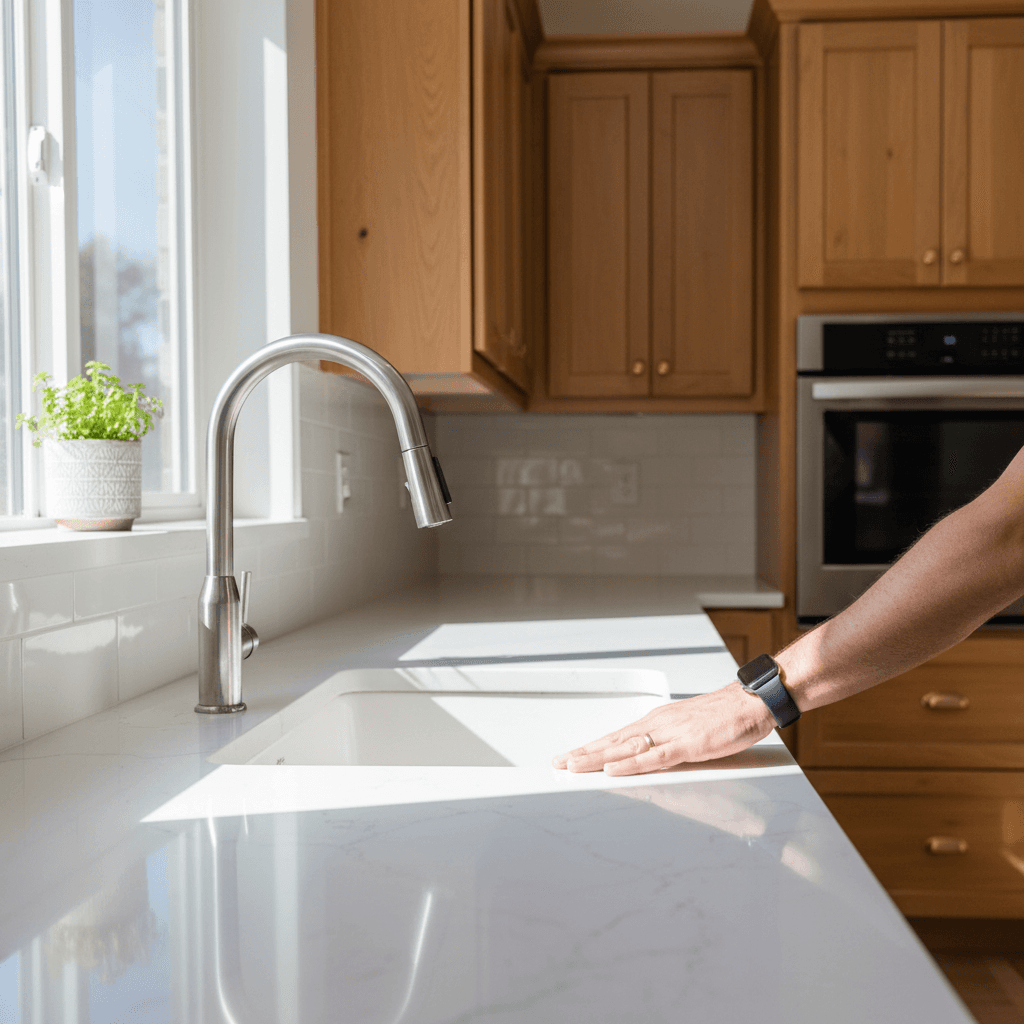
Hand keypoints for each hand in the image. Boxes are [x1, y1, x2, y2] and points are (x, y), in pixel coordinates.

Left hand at [551, 681, 776, 775]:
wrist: (750, 702)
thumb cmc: (723, 715)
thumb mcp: (687, 728)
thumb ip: (667, 741)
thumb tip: (647, 753)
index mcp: (657, 721)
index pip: (617, 737)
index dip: (592, 747)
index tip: (570, 755)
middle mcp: (658, 725)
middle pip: (614, 741)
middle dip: (584, 753)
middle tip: (559, 762)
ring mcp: (671, 734)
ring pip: (626, 748)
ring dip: (597, 758)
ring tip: (573, 765)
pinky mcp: (688, 745)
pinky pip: (655, 757)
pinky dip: (631, 763)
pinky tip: (614, 768)